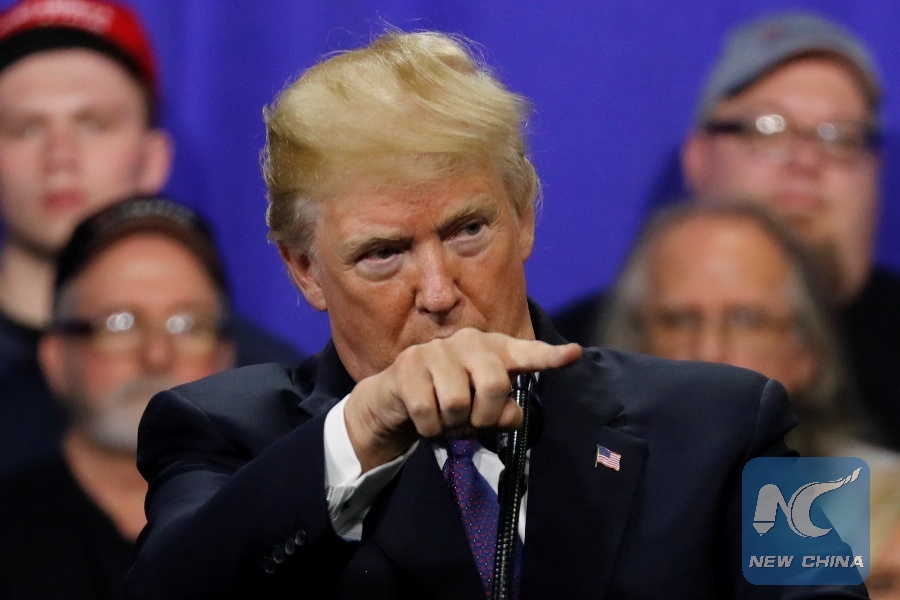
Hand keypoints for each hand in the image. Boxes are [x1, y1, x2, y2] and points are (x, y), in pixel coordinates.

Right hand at [344, 328, 581, 471]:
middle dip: (483, 416)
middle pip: (493, 384)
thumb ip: (504, 413)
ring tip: (444, 418)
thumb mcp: (482, 412)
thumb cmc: (449, 402)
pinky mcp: (408, 365)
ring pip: (458, 402)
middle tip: (471, 422)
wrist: (397, 399)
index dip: (550, 357)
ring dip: (451, 424)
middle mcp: (468, 341)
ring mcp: (436, 350)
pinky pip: (429, 412)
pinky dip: (429, 428)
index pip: (527, 354)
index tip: (573, 354)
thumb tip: (512, 414)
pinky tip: (425, 420)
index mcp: (494, 350)